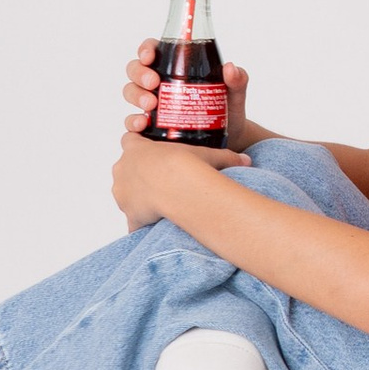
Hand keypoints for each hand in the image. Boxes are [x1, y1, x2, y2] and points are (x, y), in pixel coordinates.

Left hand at [111, 130, 247, 231]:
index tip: (153, 155)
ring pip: (127, 194)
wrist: (180, 190)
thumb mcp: (210, 155)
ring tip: (163, 204)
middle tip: (162, 182)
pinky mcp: (129, 214)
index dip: (140, 147)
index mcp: (135, 148)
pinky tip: (157, 228)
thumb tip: (246, 159)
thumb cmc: (191, 166)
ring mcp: (121, 192)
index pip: (129, 141)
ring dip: (139, 199)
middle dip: (140, 175)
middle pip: (126, 169)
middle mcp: (122, 168)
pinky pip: (134, 222)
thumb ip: (226, 156)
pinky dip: (143, 225)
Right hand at [124, 40, 253, 144]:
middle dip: (140, 74)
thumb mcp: (235, 93)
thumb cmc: (227, 109)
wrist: (228, 139)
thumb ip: (237, 79)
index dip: (146, 50)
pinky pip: (132, 121)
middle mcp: (160, 83)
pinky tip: (143, 125)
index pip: (153, 51)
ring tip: (151, 105)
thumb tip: (230, 68)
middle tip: (154, 83)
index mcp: (176, 67)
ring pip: (131, 92)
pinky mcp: (151, 125)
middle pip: (136, 70)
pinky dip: (133, 122)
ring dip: (136, 96)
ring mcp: (152, 104)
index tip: (150, 57)